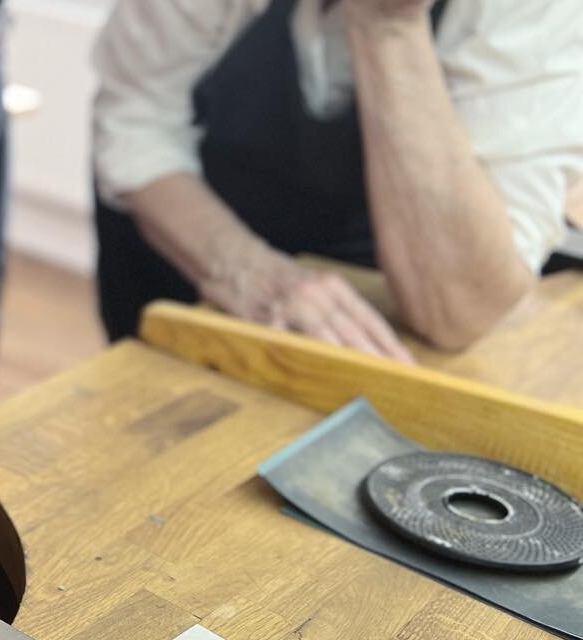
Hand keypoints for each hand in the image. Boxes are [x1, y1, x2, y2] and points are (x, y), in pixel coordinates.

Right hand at [202, 250, 414, 362]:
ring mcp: (290, 305)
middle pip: (354, 330)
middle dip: (379, 358)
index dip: (391, 344)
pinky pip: (291, 344)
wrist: (230, 258)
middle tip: (400, 380)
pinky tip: (322, 376)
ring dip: (350, 361)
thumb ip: (333, 308)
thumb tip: (363, 343)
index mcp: (330, 284)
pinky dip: (308, 360)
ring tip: (370, 381)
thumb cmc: (272, 276)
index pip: (368, 318)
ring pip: (328, 337)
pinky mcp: (266, 318)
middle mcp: (314, 293)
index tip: (410, 366)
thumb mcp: (309, 282)